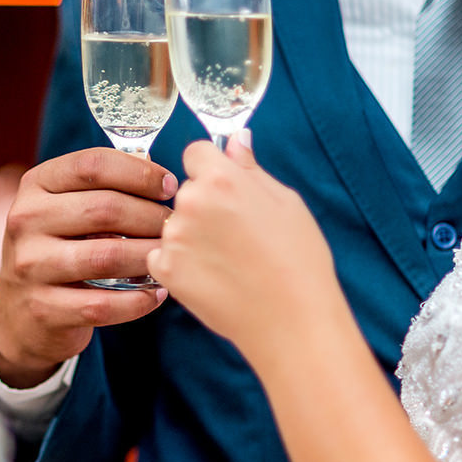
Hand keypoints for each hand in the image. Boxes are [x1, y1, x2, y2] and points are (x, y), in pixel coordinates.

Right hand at [0, 148, 175, 387]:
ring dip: (149, 257)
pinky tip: (156, 294)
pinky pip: (103, 305)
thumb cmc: (57, 248)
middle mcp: (26, 221)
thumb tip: (158, 174)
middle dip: (152, 217)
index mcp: (35, 186)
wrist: (20, 310)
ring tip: (170, 258)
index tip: (169, 186)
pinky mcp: (43, 309)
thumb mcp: (63, 208)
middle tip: (177, 227)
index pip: (91, 166)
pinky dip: (138, 301)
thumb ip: (101, 188)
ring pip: (107, 257)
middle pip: (105, 209)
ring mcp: (30, 266)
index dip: (139, 173)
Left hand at [147, 132, 343, 364]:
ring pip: (175, 224)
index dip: (211, 170)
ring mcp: (175, 237)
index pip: (196, 152)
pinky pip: (162, 255)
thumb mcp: (286, 203)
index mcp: (223, 179)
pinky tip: (211, 276)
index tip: (224, 189)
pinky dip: (180, 264)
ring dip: (192, 236)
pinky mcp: (165, 268)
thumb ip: (251, 169)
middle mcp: (191, 202)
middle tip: (235, 235)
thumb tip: (236, 139)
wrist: (291, 321)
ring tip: (228, 261)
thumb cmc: (298, 262)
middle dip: (204, 206)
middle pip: (186, 191)